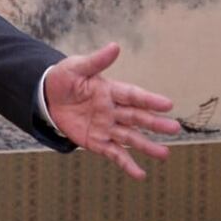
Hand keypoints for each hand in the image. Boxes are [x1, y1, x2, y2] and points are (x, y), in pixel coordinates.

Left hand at [45, 42, 180, 179]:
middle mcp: (113, 110)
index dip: (149, 99)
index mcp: (111, 90)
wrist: (46, 96)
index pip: (133, 95)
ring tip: (164, 154)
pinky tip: (140, 174)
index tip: (167, 104)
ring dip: (146, 146)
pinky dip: (127, 164)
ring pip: (130, 137)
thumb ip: (96, 61)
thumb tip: (115, 46)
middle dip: (155, 123)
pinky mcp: (97, 141)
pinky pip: (114, 154)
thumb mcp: (76, 67)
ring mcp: (106, 127)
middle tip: (175, 128)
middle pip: (137, 117)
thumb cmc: (64, 79)